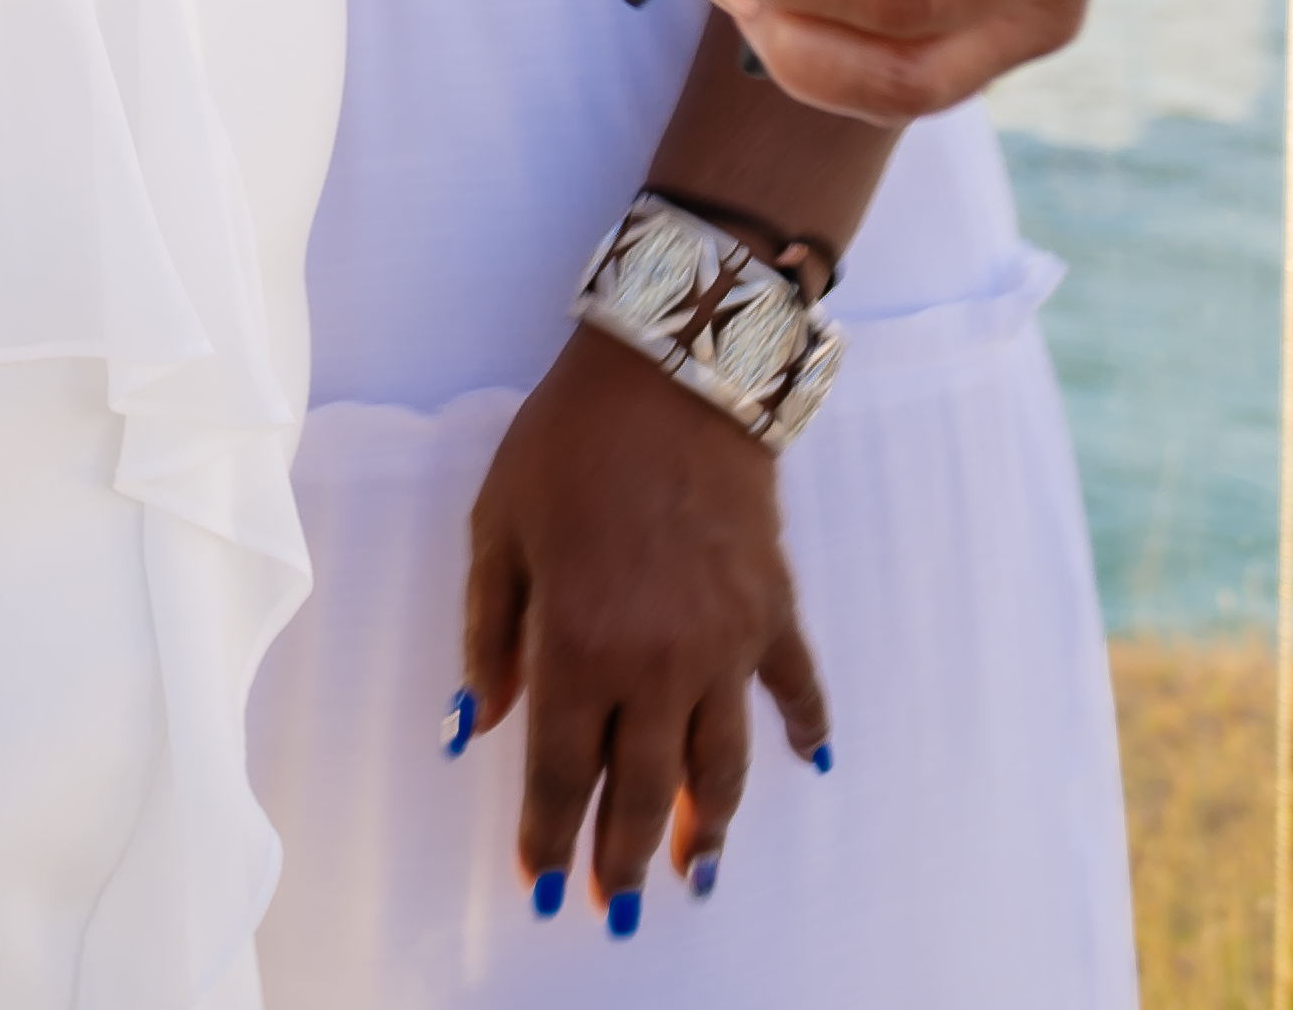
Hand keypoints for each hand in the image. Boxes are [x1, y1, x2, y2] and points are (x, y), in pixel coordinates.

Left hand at [467, 329, 828, 932]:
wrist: (672, 379)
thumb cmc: (565, 447)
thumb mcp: (496, 532)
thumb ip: (489, 635)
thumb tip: (479, 726)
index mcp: (579, 649)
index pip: (561, 772)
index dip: (548, 836)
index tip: (541, 887)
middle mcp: (658, 665)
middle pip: (642, 790)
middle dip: (624, 859)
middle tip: (617, 914)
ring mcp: (726, 645)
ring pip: (722, 765)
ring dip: (708, 827)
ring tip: (696, 875)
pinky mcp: (773, 612)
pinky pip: (796, 690)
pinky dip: (807, 731)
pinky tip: (813, 768)